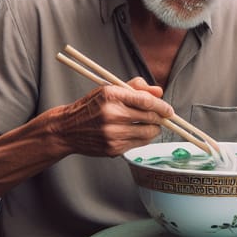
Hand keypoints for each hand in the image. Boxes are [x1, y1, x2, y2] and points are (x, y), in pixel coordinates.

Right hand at [49, 77, 173, 157]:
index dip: (162, 106)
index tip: (169, 110)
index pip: (145, 101)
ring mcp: (112, 133)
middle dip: (160, 118)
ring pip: (147, 133)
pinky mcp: (113, 148)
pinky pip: (138, 144)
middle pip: (150, 117)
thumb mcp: (110, 89)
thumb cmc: (91, 106)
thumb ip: (136, 88)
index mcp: (111, 95)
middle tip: (163, 117)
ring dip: (154, 129)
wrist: (67, 129)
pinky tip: (136, 133)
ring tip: (150, 125)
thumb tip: (159, 92)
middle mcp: (111, 114)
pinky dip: (143, 138)